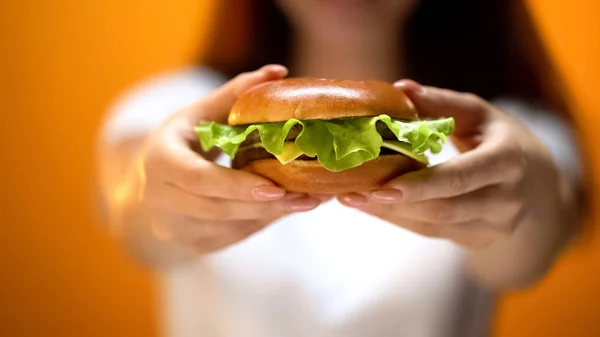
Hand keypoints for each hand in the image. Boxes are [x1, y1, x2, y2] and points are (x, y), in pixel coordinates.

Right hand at [132, 65, 321, 254]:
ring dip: (271, 215)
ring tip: (309, 201)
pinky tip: (288, 208)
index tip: (277, 187)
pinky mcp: (193, 244)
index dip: (237, 185)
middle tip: (309, 197)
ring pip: (231, 227)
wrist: (146, 188)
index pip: (198, 179)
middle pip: (219, 209)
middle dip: (266, 205)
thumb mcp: (198, 115)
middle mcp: (161, 200)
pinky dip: (262, 221)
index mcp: (159, 162)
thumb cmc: (179, 143)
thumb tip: (278, 72)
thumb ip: (234, 95)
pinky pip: (234, 235)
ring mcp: (176, 228)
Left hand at [338, 80, 576, 251]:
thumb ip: (442, 103)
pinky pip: (431, 231)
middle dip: (396, 204)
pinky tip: (369, 205)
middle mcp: (504, 200)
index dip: (424, 184)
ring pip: (433, 225)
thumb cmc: (501, 141)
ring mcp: (492, 226)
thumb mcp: (480, 116)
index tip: (383, 185)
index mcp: (508, 161)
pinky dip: (398, 218)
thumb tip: (399, 88)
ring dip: (389, 213)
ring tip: (351, 198)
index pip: (463, 177)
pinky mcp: (476, 240)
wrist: (538, 188)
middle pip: (444, 208)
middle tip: (352, 193)